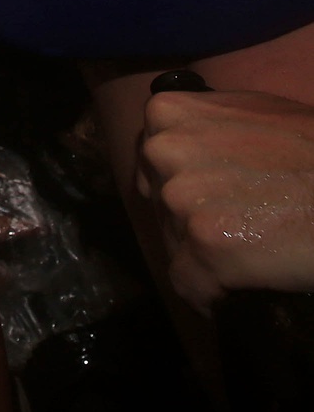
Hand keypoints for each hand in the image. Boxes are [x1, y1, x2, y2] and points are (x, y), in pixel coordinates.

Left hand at [139, 88, 313, 310]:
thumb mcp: (259, 113)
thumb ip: (209, 124)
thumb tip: (179, 142)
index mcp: (169, 114)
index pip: (153, 165)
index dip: (186, 189)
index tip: (218, 204)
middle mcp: (165, 151)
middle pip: (160, 206)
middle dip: (193, 223)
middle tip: (243, 232)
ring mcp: (182, 198)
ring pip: (175, 246)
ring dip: (208, 259)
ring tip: (255, 255)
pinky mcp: (206, 245)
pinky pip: (191, 286)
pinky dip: (213, 298)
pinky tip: (240, 293)